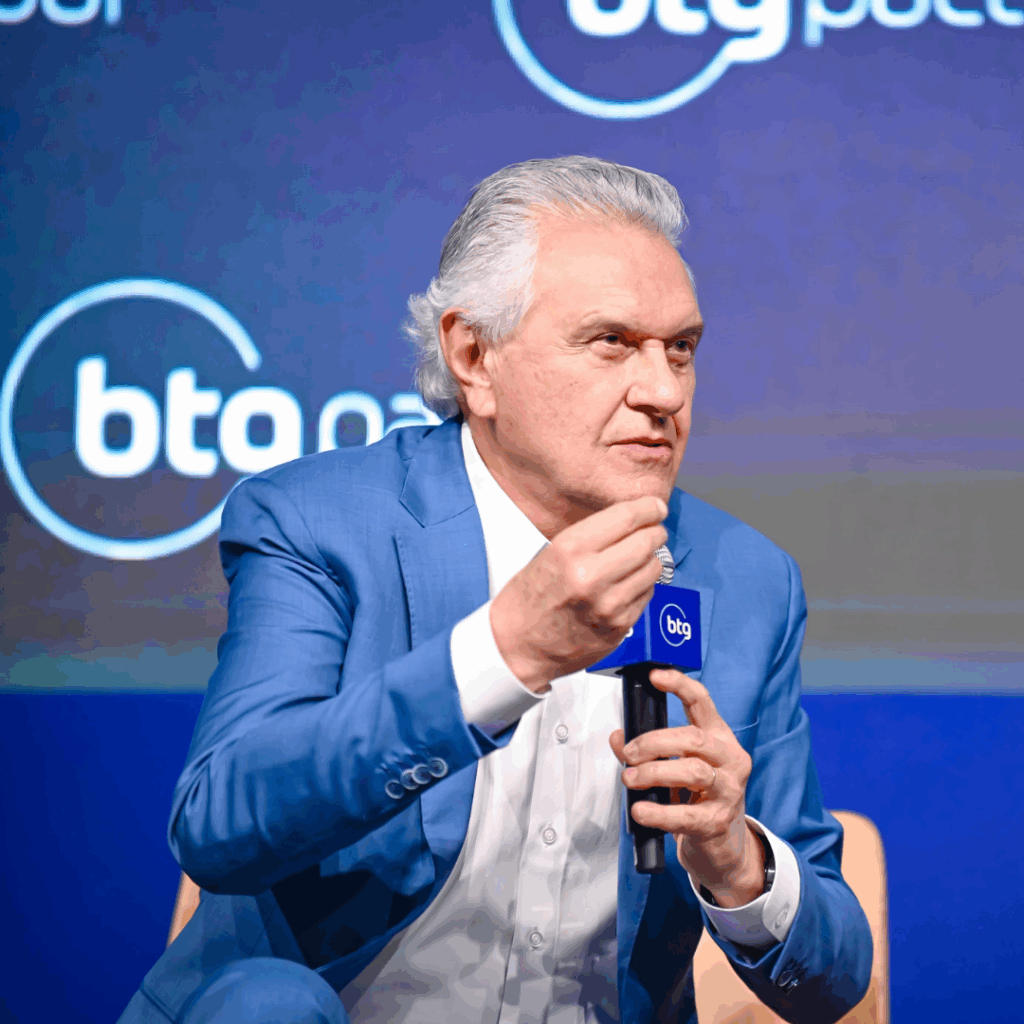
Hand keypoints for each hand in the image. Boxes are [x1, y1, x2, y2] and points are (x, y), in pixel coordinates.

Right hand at [489, 496, 667, 690]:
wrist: (519, 645)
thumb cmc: (531, 596)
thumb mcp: (551, 553)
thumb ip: (591, 537)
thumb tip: (633, 522)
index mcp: (570, 549)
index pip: (626, 518)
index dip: (648, 508)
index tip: (656, 506)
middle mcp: (592, 575)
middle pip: (646, 542)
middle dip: (655, 532)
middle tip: (654, 531)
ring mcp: (609, 604)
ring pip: (653, 568)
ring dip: (651, 559)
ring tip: (638, 559)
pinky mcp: (620, 625)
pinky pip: (647, 594)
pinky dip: (643, 585)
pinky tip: (628, 584)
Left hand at [608, 668, 764, 906]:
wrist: (724, 847)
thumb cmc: (698, 799)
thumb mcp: (674, 769)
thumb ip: (646, 750)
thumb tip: (617, 737)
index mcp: (719, 738)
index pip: (702, 702)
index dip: (679, 685)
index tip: (655, 676)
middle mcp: (730, 759)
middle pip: (693, 737)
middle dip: (654, 742)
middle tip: (629, 754)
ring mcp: (728, 791)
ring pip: (692, 770)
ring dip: (654, 772)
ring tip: (629, 779)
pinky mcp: (717, 822)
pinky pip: (686, 814)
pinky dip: (658, 812)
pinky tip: (640, 810)